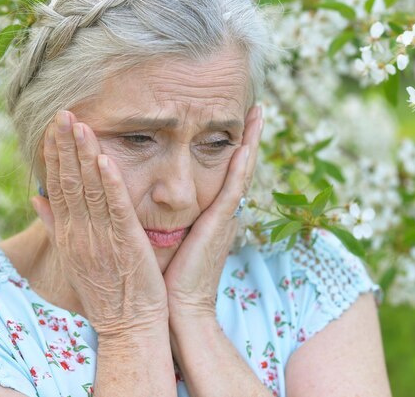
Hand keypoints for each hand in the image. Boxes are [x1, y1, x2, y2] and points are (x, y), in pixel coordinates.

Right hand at [31, 111, 167, 336]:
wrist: (129, 325)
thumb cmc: (106, 291)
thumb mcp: (75, 258)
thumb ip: (56, 227)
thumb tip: (35, 199)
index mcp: (69, 234)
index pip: (57, 187)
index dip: (55, 155)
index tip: (53, 128)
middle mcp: (80, 233)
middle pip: (69, 182)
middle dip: (65, 146)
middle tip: (63, 113)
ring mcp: (101, 239)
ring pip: (89, 190)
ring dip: (83, 156)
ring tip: (78, 125)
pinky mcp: (126, 244)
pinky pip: (115, 209)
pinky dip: (110, 184)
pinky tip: (105, 160)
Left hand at [163, 105, 262, 319]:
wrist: (176, 306)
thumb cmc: (169, 276)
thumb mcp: (172, 237)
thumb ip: (169, 217)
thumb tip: (155, 200)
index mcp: (212, 213)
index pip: (226, 173)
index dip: (233, 147)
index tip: (236, 122)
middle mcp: (223, 211)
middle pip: (240, 166)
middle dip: (249, 136)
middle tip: (255, 109)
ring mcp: (224, 217)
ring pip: (241, 171)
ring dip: (252, 142)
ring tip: (259, 114)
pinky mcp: (219, 225)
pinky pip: (233, 189)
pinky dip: (241, 167)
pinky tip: (244, 145)